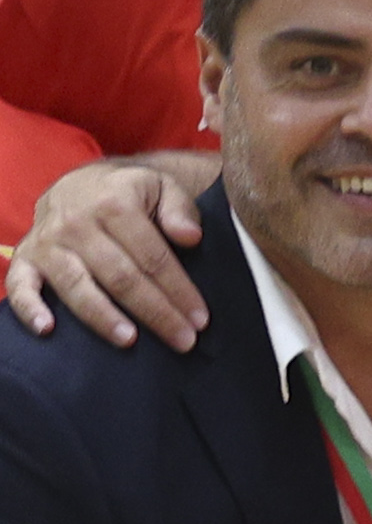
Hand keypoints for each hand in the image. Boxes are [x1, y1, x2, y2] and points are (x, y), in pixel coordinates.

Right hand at [6, 155, 209, 345]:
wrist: (79, 183)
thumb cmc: (129, 192)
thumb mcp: (161, 186)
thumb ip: (179, 209)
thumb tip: (191, 237)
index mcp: (115, 204)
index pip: (152, 257)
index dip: (178, 289)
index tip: (199, 318)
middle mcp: (77, 224)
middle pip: (120, 277)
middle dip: (154, 311)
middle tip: (182, 340)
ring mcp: (47, 243)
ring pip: (78, 287)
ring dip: (103, 317)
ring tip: (130, 340)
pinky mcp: (24, 258)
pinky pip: (20, 287)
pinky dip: (30, 309)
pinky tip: (47, 330)